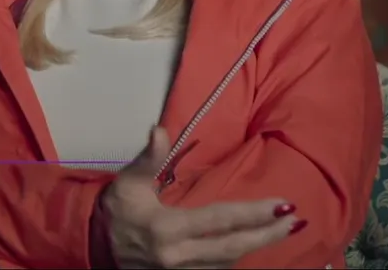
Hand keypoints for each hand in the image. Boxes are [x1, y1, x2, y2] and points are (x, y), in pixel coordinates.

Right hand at [96, 127, 302, 268]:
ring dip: (256, 247)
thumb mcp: (128, 183)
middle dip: (267, 234)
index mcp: (166, 229)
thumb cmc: (114, 211)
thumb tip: (160, 130)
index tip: (282, 204)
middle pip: (233, 248)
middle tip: (295, 220)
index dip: (253, 214)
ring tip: (282, 229)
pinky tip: (253, 245)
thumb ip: (148, 159)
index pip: (219, 220)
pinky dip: (236, 259)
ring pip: (227, 263)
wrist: (92, 248)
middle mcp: (177, 256)